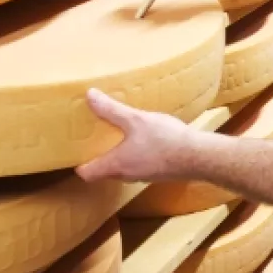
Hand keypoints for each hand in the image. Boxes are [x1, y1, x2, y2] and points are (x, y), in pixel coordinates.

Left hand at [75, 88, 199, 182]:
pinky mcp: (157, 172)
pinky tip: (144, 138)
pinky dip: (135, 154)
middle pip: (103, 170)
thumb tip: (89, 96)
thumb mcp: (136, 120)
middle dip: (98, 155)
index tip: (75, 150)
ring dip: (117, 154)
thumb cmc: (164, 140)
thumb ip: (111, 109)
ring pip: (122, 168)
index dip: (78, 163)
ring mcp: (142, 175)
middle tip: (95, 136)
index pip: (86, 173)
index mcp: (115, 165)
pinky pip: (138, 165)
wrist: (198, 157)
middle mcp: (126, 175)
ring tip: (118, 134)